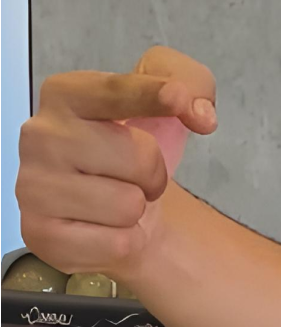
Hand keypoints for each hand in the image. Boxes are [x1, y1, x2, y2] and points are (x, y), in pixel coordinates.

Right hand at [16, 45, 217, 280]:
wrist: (119, 210)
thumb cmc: (136, 149)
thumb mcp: (169, 100)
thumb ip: (192, 83)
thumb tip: (200, 114)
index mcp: (67, 95)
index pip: (115, 92)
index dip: (149, 95)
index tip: (176, 97)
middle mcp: (40, 135)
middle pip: (140, 157)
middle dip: (154, 172)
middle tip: (136, 176)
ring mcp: (33, 186)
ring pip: (128, 205)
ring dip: (136, 208)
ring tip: (115, 200)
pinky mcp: (40, 234)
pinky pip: (117, 243)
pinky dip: (124, 241)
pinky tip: (102, 228)